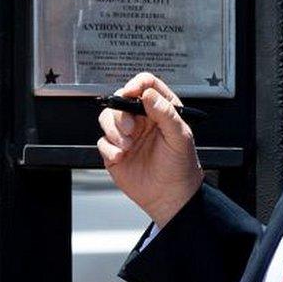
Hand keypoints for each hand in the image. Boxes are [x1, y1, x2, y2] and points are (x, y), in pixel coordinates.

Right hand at [97, 72, 203, 227]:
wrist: (170, 197)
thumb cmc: (180, 166)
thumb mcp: (180, 137)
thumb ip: (166, 113)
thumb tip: (149, 94)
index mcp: (160, 110)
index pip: (146, 85)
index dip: (137, 84)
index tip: (131, 92)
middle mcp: (142, 119)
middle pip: (121, 99)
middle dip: (121, 112)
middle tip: (129, 128)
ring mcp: (127, 134)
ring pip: (107, 117)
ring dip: (113, 130)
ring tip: (127, 146)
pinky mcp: (115, 150)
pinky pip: (102, 141)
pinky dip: (109, 148)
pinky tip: (121, 157)